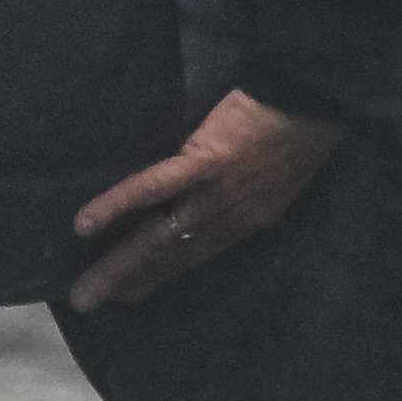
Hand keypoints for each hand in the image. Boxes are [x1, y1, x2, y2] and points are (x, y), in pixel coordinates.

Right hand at [68, 88, 344, 309]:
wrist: (315, 97)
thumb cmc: (297, 125)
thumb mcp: (278, 175)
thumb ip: (242, 192)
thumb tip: (205, 196)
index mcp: (248, 221)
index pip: (196, 255)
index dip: (161, 274)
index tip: (132, 294)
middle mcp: (231, 219)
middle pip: (172, 257)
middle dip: (131, 281)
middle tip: (88, 303)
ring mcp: (217, 194)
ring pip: (161, 237)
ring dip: (119, 266)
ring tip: (87, 289)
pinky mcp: (206, 162)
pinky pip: (155, 188)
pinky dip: (119, 206)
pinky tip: (86, 224)